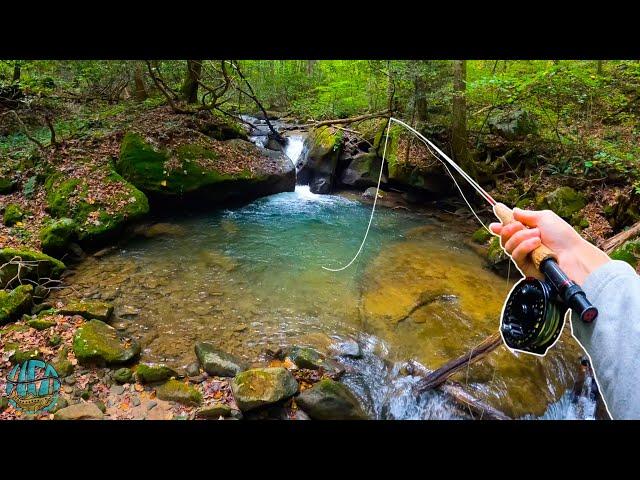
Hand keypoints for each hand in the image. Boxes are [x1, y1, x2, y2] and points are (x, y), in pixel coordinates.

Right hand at [489, 208, 609, 284]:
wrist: (573, 255)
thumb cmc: (563, 237)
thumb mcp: (545, 218)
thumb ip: (527, 215)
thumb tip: (513, 211)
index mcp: (528, 232)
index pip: (509, 230)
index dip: (499, 227)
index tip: (494, 223)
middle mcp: (524, 244)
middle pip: (504, 238)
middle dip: (508, 229)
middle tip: (519, 225)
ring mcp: (524, 256)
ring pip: (507, 246)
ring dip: (520, 238)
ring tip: (537, 236)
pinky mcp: (524, 267)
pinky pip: (515, 256)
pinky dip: (524, 247)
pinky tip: (536, 244)